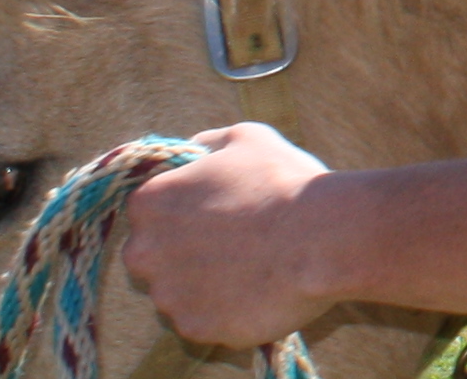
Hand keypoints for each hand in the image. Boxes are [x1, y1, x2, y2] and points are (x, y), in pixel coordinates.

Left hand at [121, 121, 337, 348]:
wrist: (321, 238)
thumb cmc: (284, 182)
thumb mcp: (248, 138)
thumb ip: (210, 142)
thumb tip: (196, 148)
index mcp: (150, 203)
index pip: (150, 210)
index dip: (184, 209)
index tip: (217, 209)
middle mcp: (144, 252)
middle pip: (154, 255)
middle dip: (184, 250)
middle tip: (233, 241)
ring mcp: (167, 295)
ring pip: (178, 291)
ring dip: (205, 282)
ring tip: (254, 266)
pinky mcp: (194, 327)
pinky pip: (203, 319)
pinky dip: (225, 309)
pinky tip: (258, 290)